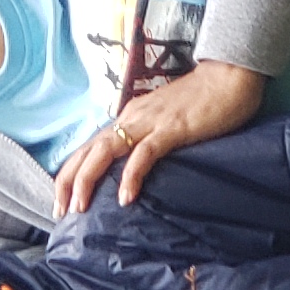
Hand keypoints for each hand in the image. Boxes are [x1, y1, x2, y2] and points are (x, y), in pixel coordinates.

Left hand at [56, 58, 268, 215]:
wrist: (230, 76)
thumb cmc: (203, 101)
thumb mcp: (166, 121)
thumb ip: (150, 139)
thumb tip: (137, 167)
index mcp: (129, 117)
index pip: (90, 147)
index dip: (71, 173)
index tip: (62, 201)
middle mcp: (131, 118)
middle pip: (88, 150)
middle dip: (68, 182)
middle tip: (59, 212)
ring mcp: (149, 122)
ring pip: (106, 151)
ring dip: (88, 180)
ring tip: (79, 208)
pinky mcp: (171, 129)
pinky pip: (144, 154)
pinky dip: (131, 176)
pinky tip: (125, 197)